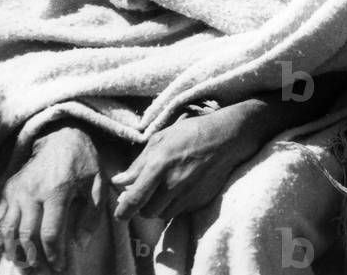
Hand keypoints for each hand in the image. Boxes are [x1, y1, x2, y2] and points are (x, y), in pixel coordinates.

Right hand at [0, 126, 102, 271]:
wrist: (62, 137)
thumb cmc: (83, 162)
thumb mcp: (97, 184)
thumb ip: (91, 215)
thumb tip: (81, 243)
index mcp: (57, 192)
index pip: (50, 233)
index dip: (54, 254)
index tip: (59, 267)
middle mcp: (32, 193)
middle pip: (26, 235)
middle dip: (32, 257)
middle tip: (39, 270)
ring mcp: (17, 191)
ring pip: (7, 229)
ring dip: (13, 251)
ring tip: (22, 264)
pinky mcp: (8, 190)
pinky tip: (5, 250)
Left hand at [112, 105, 263, 221]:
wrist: (228, 137)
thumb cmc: (192, 132)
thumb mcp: (161, 139)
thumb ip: (138, 163)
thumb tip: (119, 181)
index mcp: (159, 166)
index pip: (134, 200)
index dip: (123, 212)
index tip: (120, 214)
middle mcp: (173, 184)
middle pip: (147, 212)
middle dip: (143, 207)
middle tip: (146, 193)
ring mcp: (188, 194)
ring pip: (164, 214)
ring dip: (159, 207)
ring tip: (165, 189)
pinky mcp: (201, 199)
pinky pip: (181, 210)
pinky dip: (176, 204)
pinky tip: (182, 187)